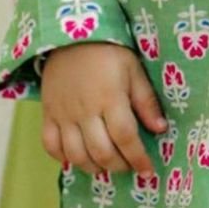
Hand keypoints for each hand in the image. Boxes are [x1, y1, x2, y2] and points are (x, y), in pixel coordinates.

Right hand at [40, 42, 166, 175]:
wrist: (69, 36)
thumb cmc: (108, 52)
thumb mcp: (134, 70)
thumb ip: (146, 101)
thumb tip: (160, 129)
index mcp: (110, 98)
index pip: (125, 137)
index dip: (138, 158)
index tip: (148, 170)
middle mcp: (84, 110)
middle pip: (101, 151)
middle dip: (119, 166)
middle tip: (129, 165)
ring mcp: (63, 114)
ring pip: (76, 154)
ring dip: (94, 167)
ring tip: (107, 165)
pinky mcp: (47, 114)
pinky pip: (50, 145)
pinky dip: (64, 158)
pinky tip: (79, 157)